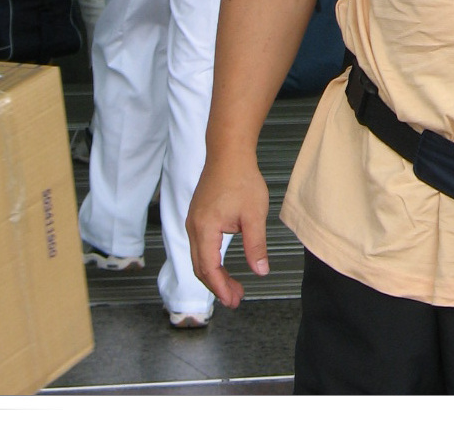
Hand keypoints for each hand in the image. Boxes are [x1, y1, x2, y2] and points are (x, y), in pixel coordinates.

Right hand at [186, 153, 270, 308]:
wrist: (229, 152)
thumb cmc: (241, 178)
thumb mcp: (253, 215)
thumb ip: (255, 245)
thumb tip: (260, 271)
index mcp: (204, 228)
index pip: (208, 269)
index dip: (220, 288)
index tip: (233, 301)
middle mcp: (194, 226)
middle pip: (200, 267)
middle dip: (217, 286)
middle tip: (235, 299)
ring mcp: (193, 220)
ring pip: (199, 258)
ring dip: (213, 275)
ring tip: (232, 287)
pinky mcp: (197, 216)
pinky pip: (200, 246)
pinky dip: (210, 261)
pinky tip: (223, 265)